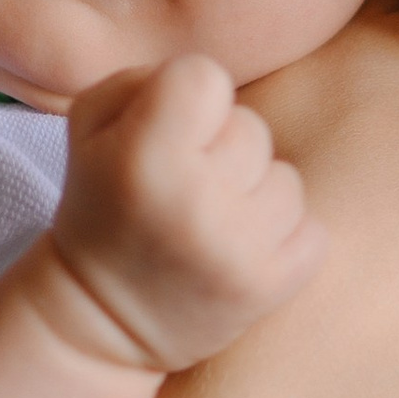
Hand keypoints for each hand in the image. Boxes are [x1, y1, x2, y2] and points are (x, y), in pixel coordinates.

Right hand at [41, 52, 323, 371]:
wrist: (103, 320)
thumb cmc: (101, 205)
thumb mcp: (87, 129)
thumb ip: (142, 79)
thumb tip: (208, 81)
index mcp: (146, 157)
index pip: (206, 77)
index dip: (189, 99)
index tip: (168, 136)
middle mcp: (197, 203)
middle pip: (252, 127)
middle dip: (222, 150)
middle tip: (183, 191)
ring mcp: (239, 251)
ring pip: (286, 179)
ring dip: (255, 196)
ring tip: (211, 225)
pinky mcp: (271, 288)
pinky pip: (311, 231)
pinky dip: (282, 240)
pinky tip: (238, 255)